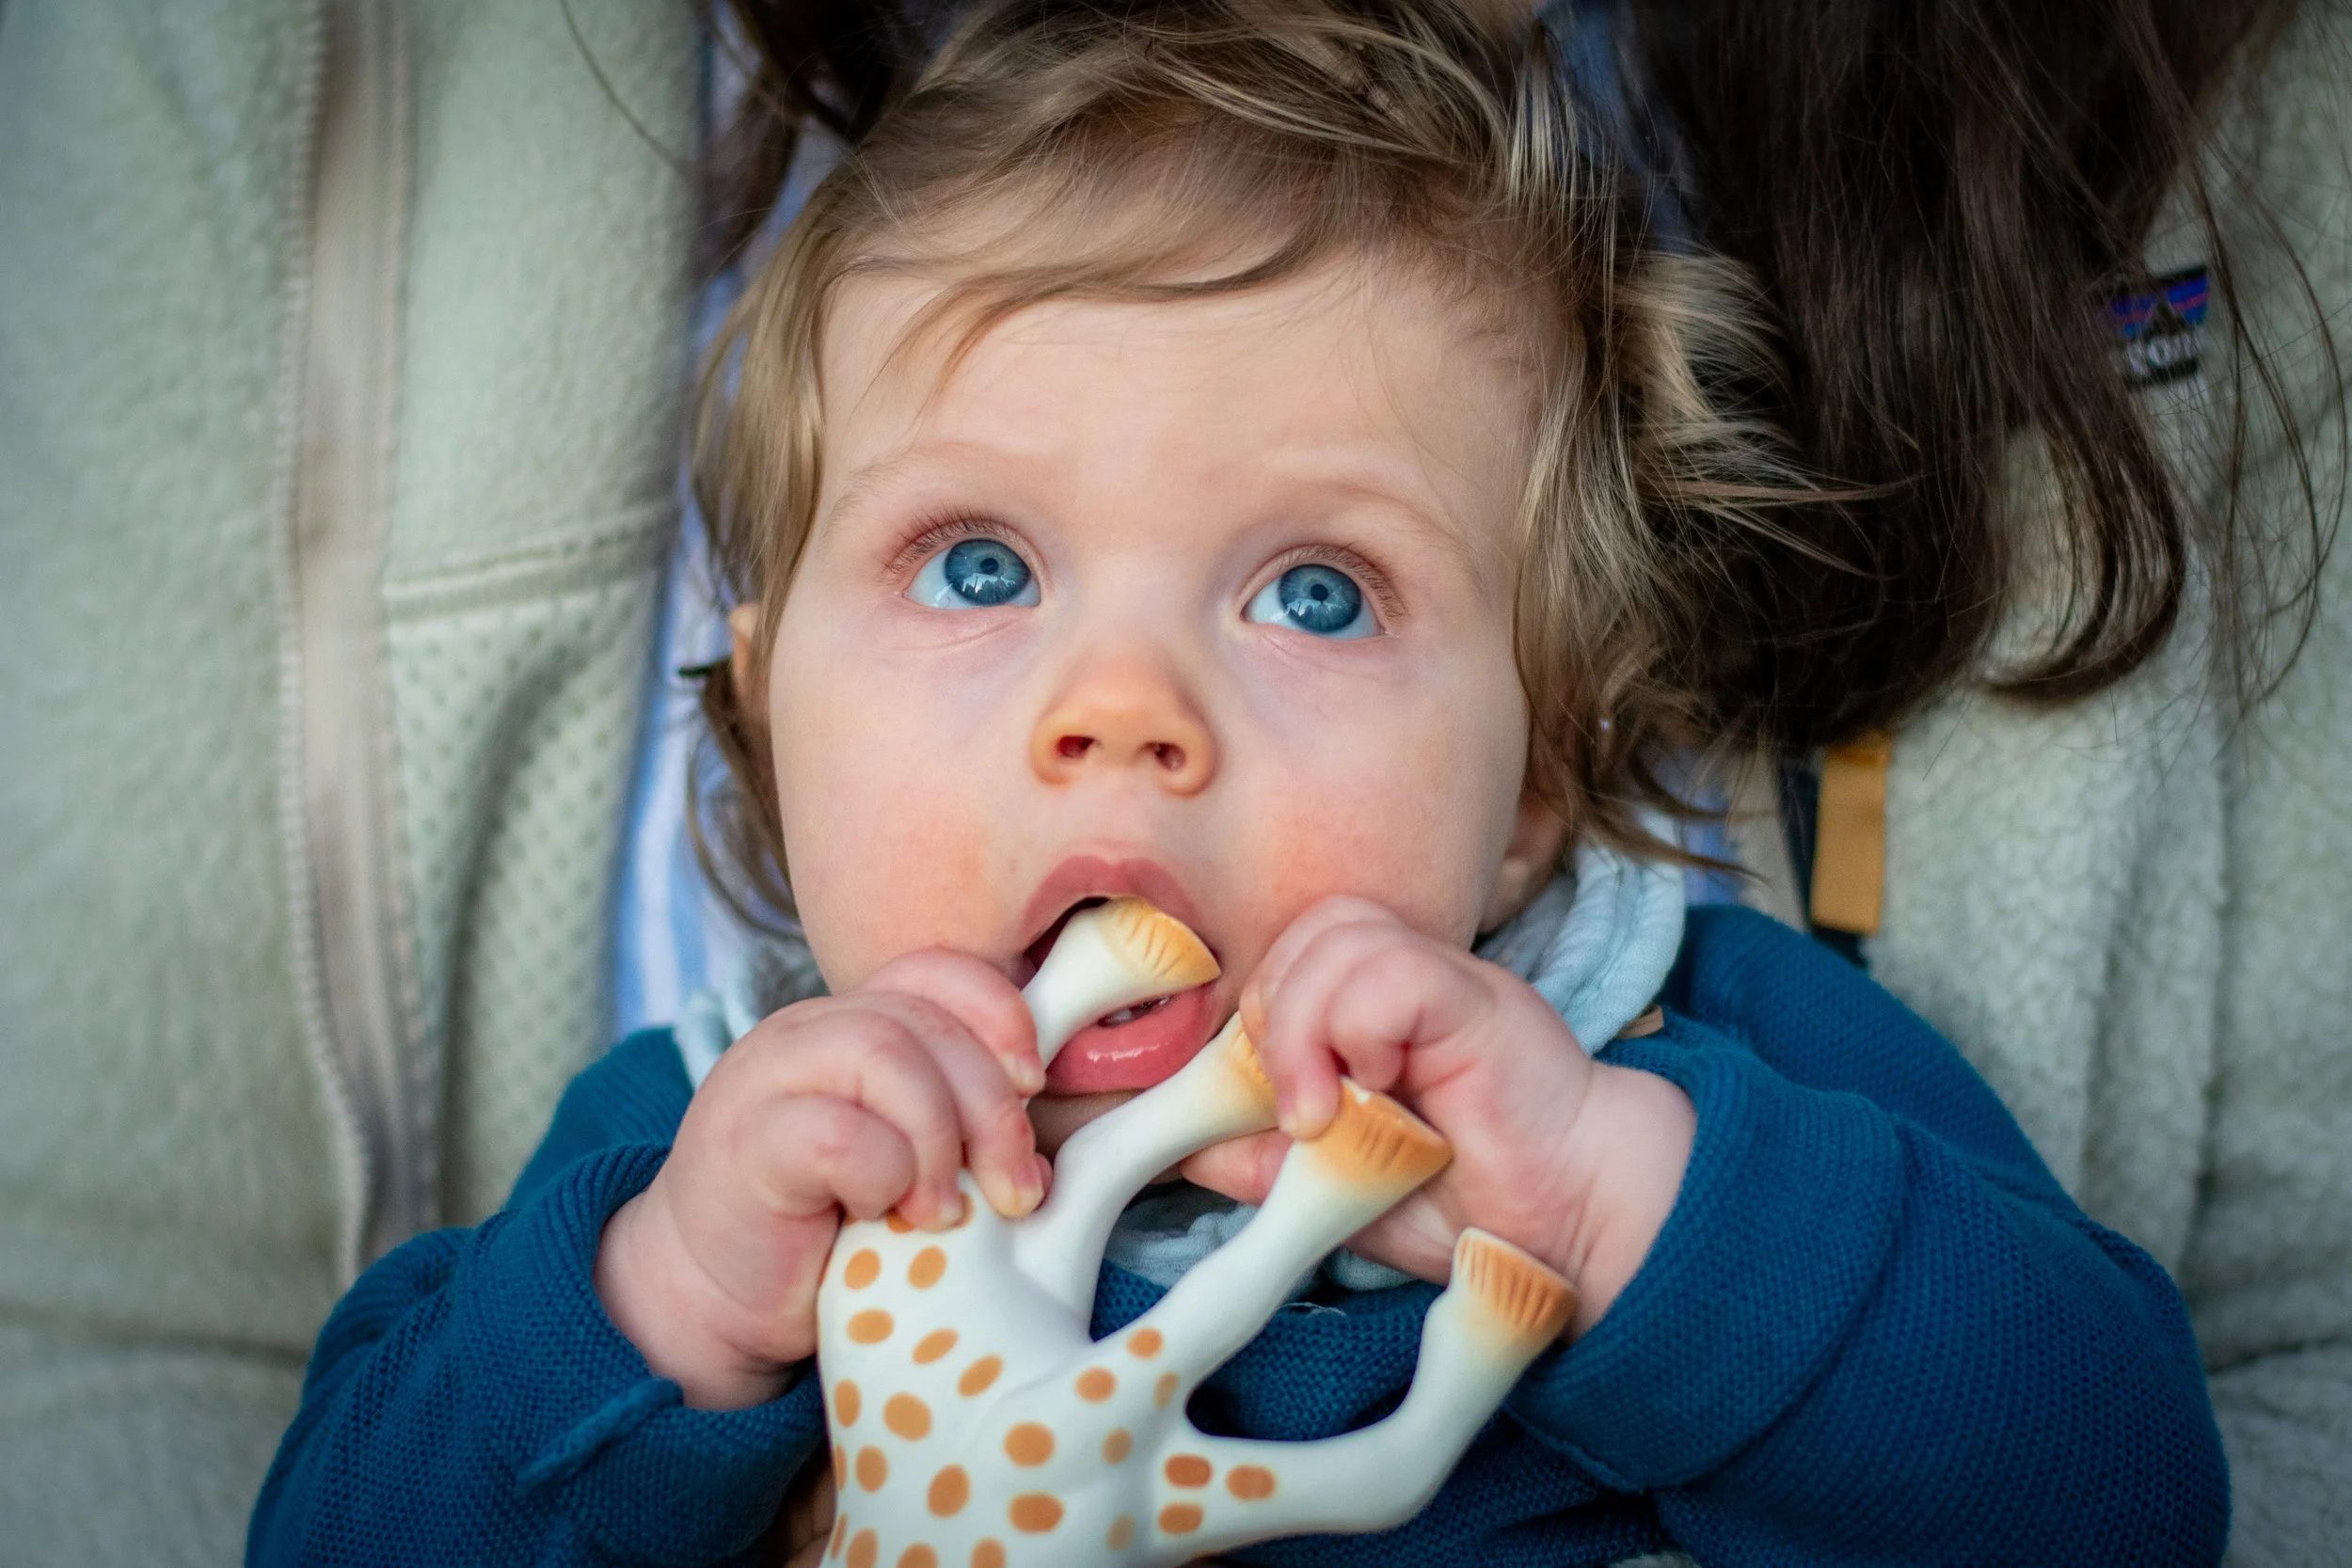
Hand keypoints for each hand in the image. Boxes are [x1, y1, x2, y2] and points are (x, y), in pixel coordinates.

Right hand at [595, 949, 1049, 1407]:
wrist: (709, 1300)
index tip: (1035, 1083)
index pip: (935, 971)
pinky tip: (883, 1218)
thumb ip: (965, 1138)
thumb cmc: (825, 1231)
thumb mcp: (910, 1168)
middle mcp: (807, 1035)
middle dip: (991, 1105)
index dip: (1000, 1013)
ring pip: (882, 1051)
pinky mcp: (744, 1144)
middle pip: (924, 1019)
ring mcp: (767, 1081)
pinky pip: (838, 1132)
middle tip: (1012, 1188)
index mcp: (851, 1025)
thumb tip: (1044, 1158)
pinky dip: (884, 1175)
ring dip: (938, 1138)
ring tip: (943, 1210)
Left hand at [1179, 897, 1692, 1334]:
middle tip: (1296, 1116)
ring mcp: (1443, 982)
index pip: (1283, 958)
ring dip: (1305, 1027)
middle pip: (1300, 931)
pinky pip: (1389, 970)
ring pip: (1334, 934)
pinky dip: (1359, 1028)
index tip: (1250, 1105)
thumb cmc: (1469, 1205)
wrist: (1576, 1225)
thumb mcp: (1335, 1186)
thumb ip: (1258, 1157)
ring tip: (1324, 1112)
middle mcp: (1407, 981)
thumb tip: (1172, 1138)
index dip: (1252, 1021)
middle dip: (1271, 1020)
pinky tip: (1378, 1089)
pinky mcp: (1476, 999)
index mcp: (1373, 1011)